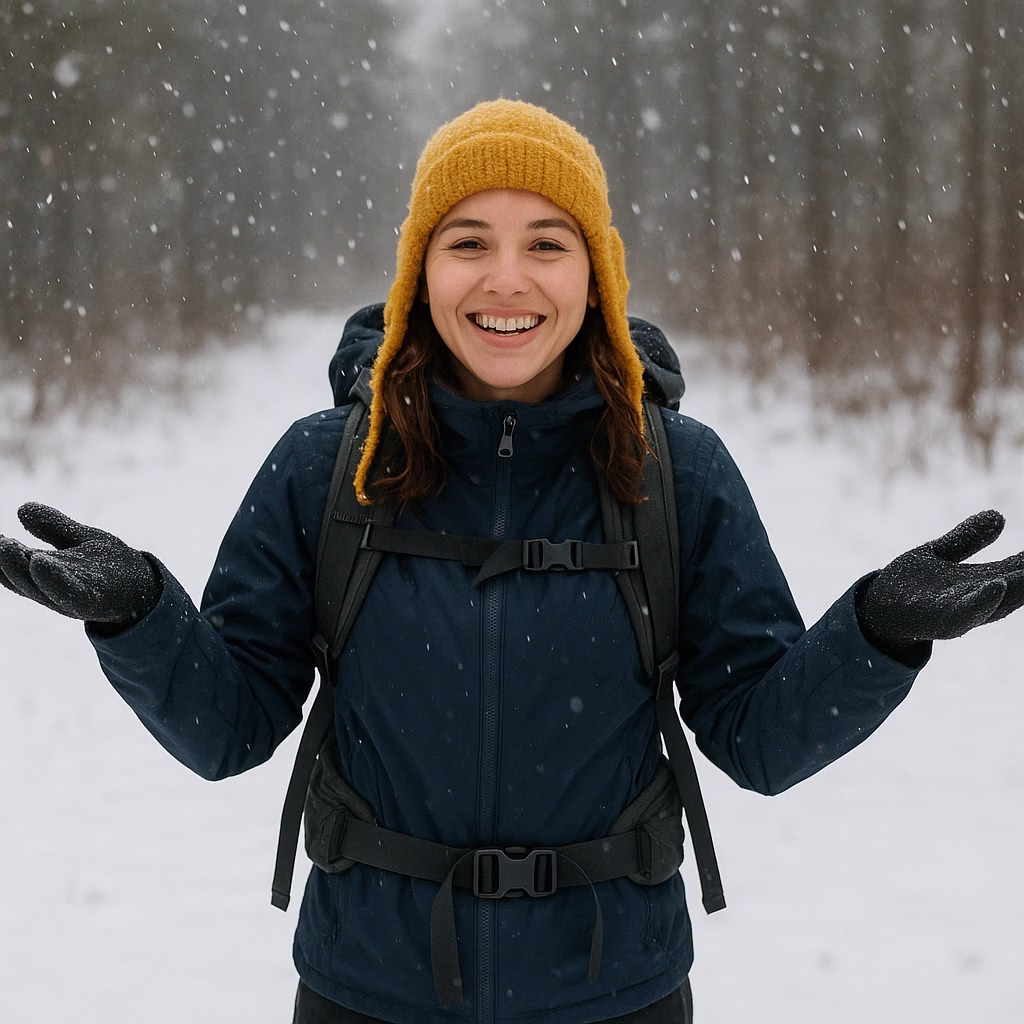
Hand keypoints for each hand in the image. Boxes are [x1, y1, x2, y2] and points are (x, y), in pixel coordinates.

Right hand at [0, 502, 161, 625]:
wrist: (145, 587)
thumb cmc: (109, 564)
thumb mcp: (79, 539)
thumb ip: (54, 526)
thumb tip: (22, 509)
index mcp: (45, 571)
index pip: (15, 562)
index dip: (1, 551)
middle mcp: (52, 587)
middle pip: (20, 577)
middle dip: (4, 560)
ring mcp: (70, 596)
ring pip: (38, 586)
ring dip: (19, 570)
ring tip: (6, 547)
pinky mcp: (92, 601)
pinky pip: (70, 593)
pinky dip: (54, 580)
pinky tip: (41, 563)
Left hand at [857, 510, 1023, 659]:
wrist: (875, 610)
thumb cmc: (910, 586)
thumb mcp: (939, 554)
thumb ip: (968, 540)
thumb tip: (999, 516)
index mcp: (984, 582)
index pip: (1021, 567)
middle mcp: (980, 599)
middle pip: (1020, 586)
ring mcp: (962, 611)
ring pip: (1000, 602)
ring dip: (1020, 587)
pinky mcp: (939, 620)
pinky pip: (965, 614)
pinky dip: (982, 602)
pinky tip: (997, 585)